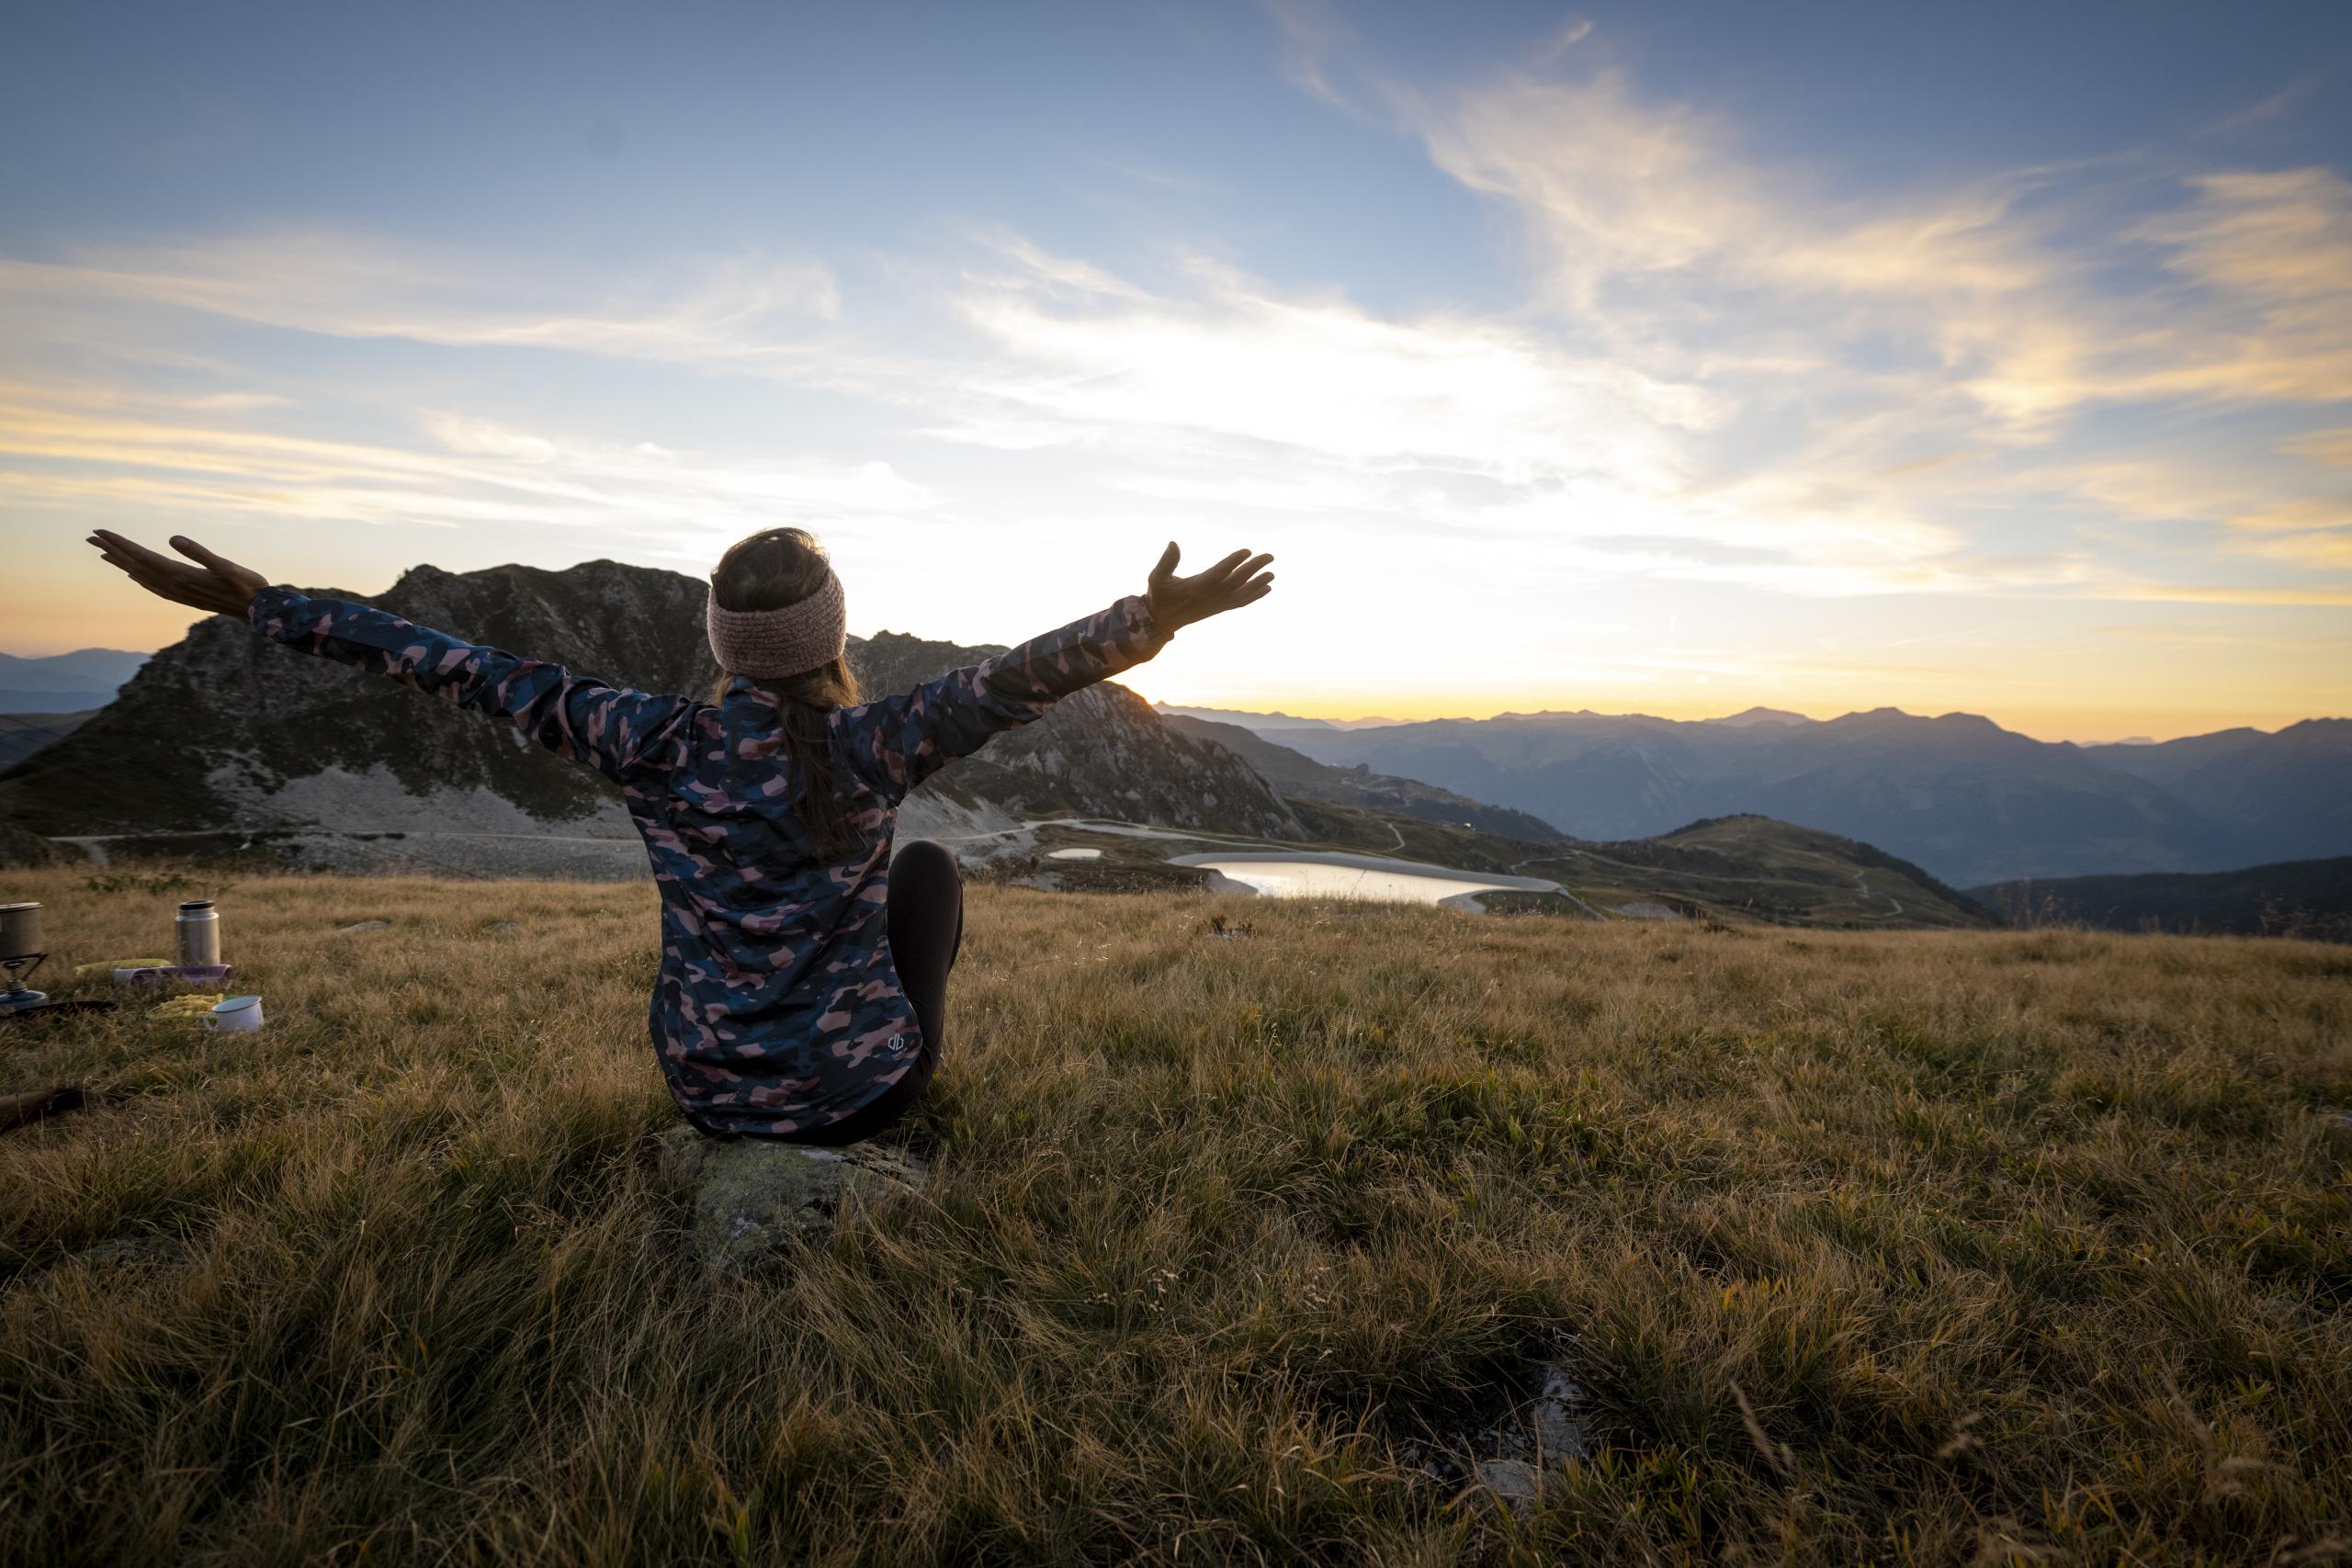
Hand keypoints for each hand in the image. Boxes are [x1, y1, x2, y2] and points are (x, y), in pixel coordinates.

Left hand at [87, 531, 270, 618]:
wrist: (260, 612)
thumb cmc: (249, 587)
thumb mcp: (228, 566)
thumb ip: (200, 552)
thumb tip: (173, 538)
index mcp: (180, 575)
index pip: (142, 556)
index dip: (120, 543)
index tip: (99, 532)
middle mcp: (175, 585)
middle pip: (135, 565)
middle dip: (112, 550)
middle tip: (91, 537)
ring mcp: (179, 593)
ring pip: (142, 576)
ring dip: (122, 563)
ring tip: (105, 553)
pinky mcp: (186, 597)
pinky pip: (154, 587)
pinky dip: (139, 578)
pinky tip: (135, 575)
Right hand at [1144, 543, 1274, 631]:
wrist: (1161, 622)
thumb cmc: (1159, 597)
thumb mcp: (1156, 578)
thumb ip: (1166, 562)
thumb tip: (1173, 543)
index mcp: (1197, 587)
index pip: (1219, 573)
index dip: (1233, 562)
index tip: (1248, 551)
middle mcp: (1211, 597)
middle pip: (1236, 581)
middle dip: (1254, 568)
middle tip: (1270, 556)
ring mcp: (1217, 604)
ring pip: (1242, 593)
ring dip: (1258, 583)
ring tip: (1272, 574)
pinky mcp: (1219, 608)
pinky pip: (1240, 602)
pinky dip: (1254, 596)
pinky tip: (1266, 588)